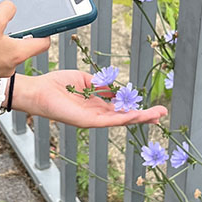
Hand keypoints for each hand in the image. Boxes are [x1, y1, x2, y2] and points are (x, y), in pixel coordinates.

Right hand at [0, 3, 50, 87]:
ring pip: (4, 50)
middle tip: (6, 22)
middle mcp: (10, 65)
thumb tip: (10, 8)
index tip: (45, 25)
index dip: (46, 32)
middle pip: (22, 45)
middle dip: (15, 32)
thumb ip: (7, 9)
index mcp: (18, 54)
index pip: (43, 44)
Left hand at [12, 69, 166, 127]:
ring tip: (155, 115)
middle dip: (144, 115)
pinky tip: (135, 115)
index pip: (121, 107)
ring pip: (120, 120)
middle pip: (125, 116)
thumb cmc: (57, 84)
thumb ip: (101, 84)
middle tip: (162, 113)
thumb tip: (115, 86)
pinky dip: (123, 118)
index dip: (137, 106)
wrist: (39, 90)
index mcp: (97, 104)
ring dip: (139, 117)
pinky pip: (108, 120)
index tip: (153, 106)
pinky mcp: (86, 122)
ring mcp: (92, 120)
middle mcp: (97, 114)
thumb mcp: (85, 80)